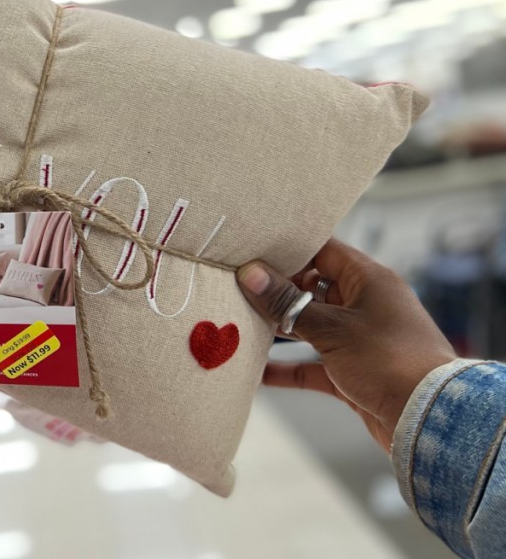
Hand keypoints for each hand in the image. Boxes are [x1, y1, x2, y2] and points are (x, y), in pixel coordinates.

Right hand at [236, 239, 456, 451]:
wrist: (431, 419)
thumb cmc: (390, 360)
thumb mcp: (332, 328)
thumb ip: (287, 303)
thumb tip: (251, 274)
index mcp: (369, 280)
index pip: (324, 252)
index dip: (290, 251)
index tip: (254, 254)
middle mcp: (366, 305)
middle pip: (312, 290)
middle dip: (278, 293)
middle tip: (239, 291)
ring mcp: (360, 339)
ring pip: (311, 326)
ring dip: (280, 330)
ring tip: (242, 326)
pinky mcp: (354, 372)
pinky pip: (313, 364)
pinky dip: (289, 368)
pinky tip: (259, 372)